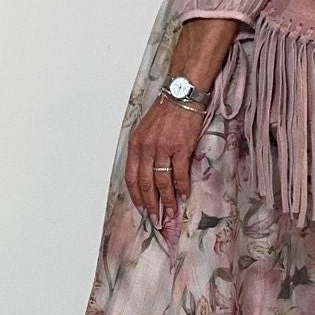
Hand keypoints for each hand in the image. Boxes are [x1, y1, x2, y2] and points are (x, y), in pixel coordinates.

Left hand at [126, 93, 203, 224]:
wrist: (181, 95)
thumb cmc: (165, 112)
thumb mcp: (145, 130)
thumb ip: (144, 151)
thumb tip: (147, 174)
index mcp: (135, 144)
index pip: (131, 177)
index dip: (136, 196)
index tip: (141, 209)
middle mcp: (146, 148)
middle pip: (145, 183)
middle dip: (150, 204)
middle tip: (156, 218)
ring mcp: (163, 148)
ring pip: (162, 182)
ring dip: (167, 200)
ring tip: (171, 212)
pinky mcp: (180, 147)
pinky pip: (180, 173)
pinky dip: (182, 187)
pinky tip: (184, 195)